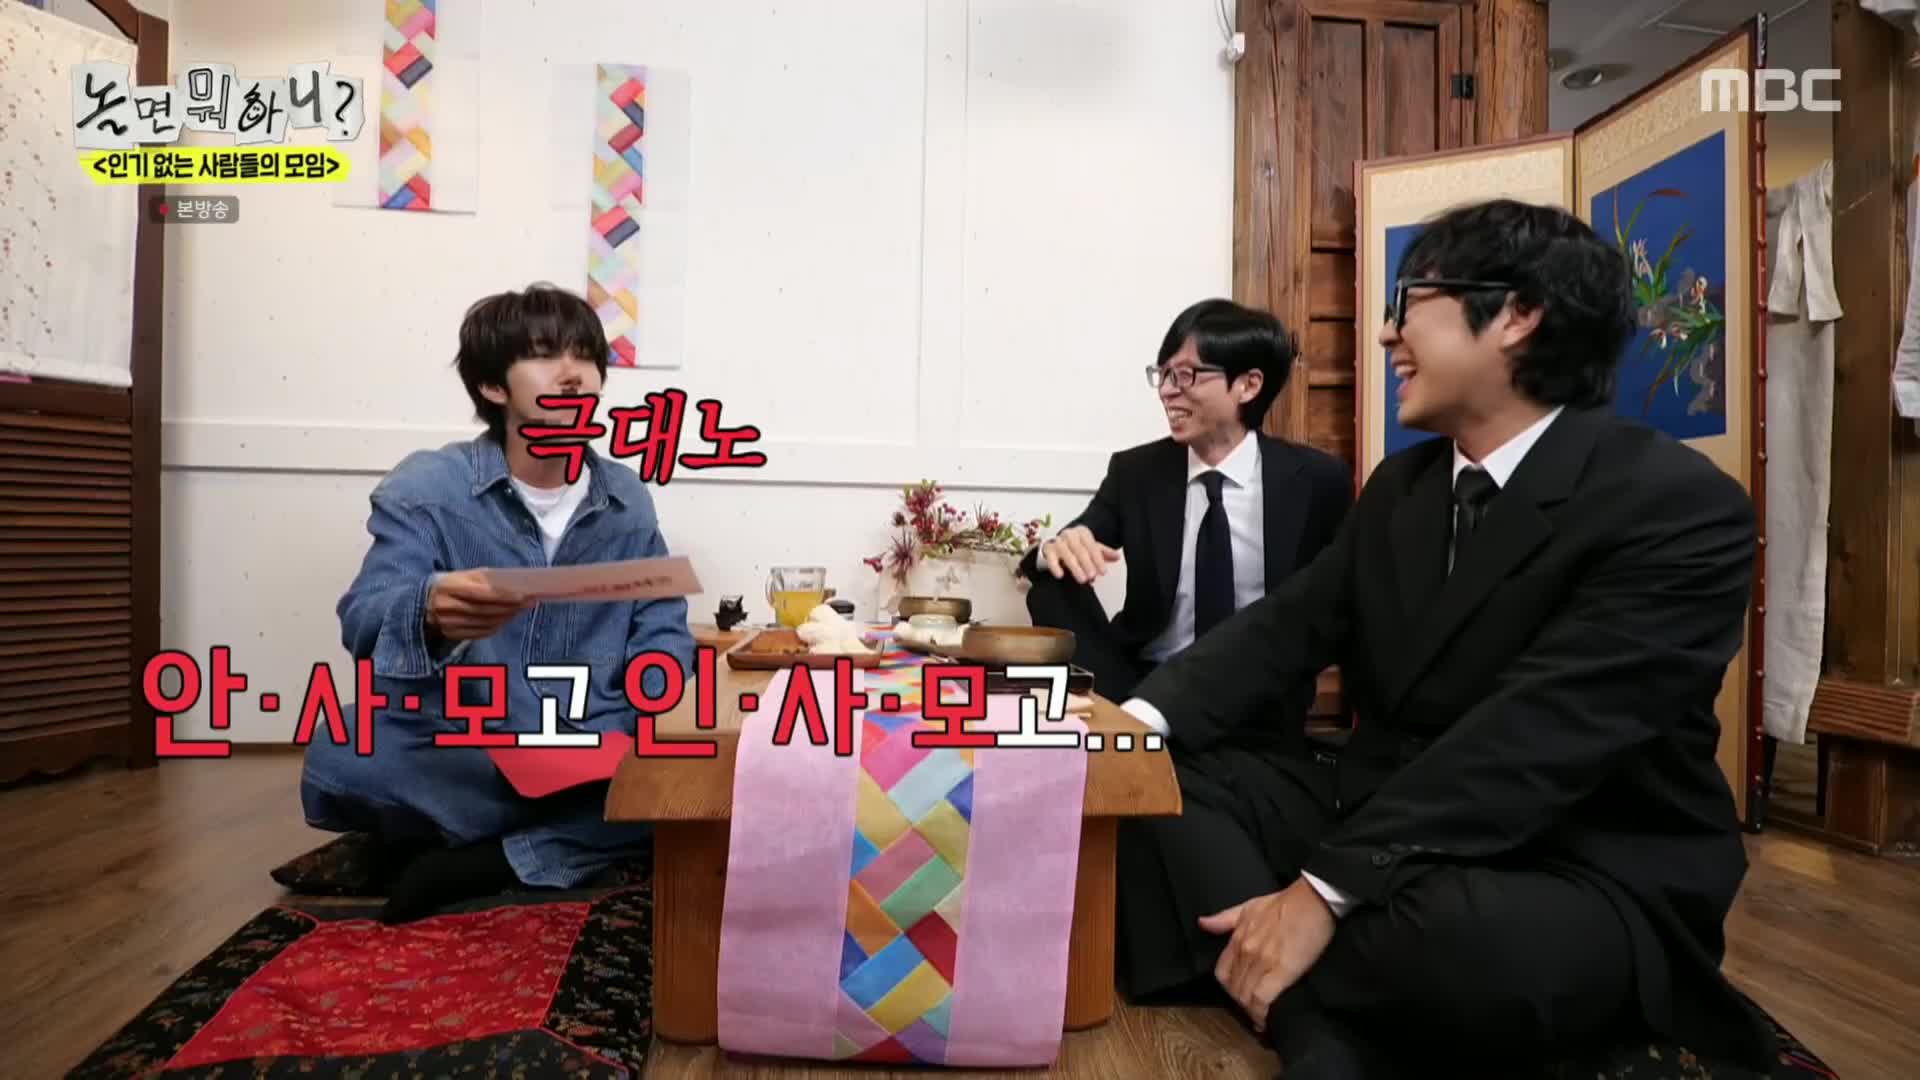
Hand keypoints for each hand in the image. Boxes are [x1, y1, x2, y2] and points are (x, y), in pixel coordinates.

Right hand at [426, 570, 529, 641]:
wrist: (425, 602)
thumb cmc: (452, 585)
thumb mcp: (464, 576)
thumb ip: (485, 579)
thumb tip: (514, 583)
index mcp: (449, 586)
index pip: (481, 593)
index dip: (504, 596)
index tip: (523, 596)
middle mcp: (446, 606)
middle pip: (485, 610)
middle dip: (510, 607)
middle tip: (529, 603)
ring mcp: (447, 622)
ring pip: (485, 622)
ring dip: (506, 617)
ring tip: (520, 610)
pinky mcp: (451, 634)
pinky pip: (480, 633)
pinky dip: (496, 627)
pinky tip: (506, 619)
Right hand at [1040, 525, 1120, 583]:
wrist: (1056, 544)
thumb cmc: (1076, 547)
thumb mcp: (1091, 548)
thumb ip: (1104, 553)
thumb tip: (1117, 557)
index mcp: (1082, 532)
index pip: (1092, 546)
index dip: (1098, 560)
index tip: (1103, 572)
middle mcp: (1069, 534)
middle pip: (1079, 549)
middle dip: (1087, 564)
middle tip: (1092, 576)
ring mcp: (1057, 541)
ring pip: (1066, 554)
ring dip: (1075, 567)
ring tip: (1082, 579)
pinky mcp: (1047, 549)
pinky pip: (1051, 558)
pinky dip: (1055, 566)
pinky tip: (1061, 575)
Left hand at [1199, 878, 1336, 1032]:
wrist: (1313, 899)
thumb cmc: (1287, 902)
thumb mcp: (1250, 906)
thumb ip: (1225, 918)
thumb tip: (1202, 923)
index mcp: (1238, 937)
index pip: (1222, 972)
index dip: (1228, 988)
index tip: (1238, 995)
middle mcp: (1246, 951)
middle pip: (1234, 988)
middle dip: (1241, 1003)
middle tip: (1251, 1011)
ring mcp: (1262, 962)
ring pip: (1245, 996)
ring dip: (1251, 1012)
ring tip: (1258, 1019)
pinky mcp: (1281, 971)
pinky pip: (1262, 1000)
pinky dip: (1261, 1013)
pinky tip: (1265, 1020)